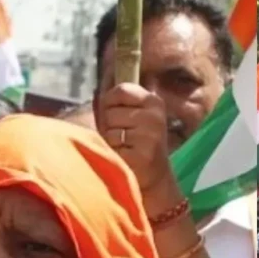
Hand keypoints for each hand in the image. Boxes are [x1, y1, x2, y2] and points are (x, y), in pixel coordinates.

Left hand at [96, 82, 174, 204]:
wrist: (156, 177)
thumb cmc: (137, 142)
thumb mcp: (135, 115)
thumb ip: (120, 99)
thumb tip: (103, 80)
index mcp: (153, 102)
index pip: (120, 90)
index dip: (110, 102)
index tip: (116, 114)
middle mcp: (154, 117)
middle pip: (110, 112)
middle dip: (109, 126)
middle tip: (123, 137)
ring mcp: (149, 136)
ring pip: (109, 131)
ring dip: (111, 141)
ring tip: (125, 148)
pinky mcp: (142, 156)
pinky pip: (112, 148)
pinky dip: (114, 155)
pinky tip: (126, 158)